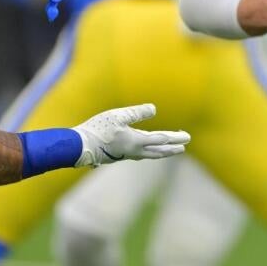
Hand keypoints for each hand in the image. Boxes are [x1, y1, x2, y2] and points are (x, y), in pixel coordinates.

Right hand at [72, 104, 189, 166]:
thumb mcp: (118, 116)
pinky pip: (139, 155)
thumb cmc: (98, 129)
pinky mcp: (118, 156)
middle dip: (171, 148)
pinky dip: (148, 152)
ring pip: (149, 154)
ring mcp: (126, 155)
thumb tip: (154, 109)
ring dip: (161, 152)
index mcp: (136, 141)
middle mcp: (134, 151)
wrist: (79, 147)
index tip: (187, 138)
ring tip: (169, 150)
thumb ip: (137, 113)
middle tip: (183, 147)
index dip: (175, 138)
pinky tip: (145, 151)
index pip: (161, 139)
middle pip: (158, 151)